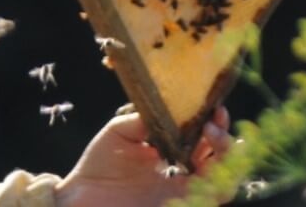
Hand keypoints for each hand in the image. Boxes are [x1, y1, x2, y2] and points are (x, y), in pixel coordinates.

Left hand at [54, 107, 232, 206]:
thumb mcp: (119, 132)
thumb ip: (143, 120)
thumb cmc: (98, 166)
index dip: (215, 125)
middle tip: (214, 121)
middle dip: (225, 140)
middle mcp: (183, 179)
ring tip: (211, 133)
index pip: (205, 142)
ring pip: (223, 185)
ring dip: (225, 158)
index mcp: (172, 157)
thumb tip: (169, 107)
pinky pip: (205, 201)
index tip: (214, 107)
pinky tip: (202, 162)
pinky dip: (213, 184)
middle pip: (223, 164)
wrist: (80, 198)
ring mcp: (182, 198)